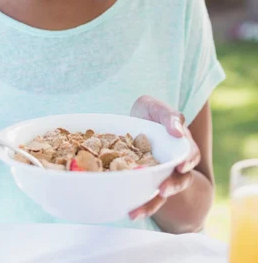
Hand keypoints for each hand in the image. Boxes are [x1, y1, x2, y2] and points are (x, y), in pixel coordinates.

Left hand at [128, 95, 200, 220]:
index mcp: (182, 144)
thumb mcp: (156, 108)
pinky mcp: (147, 181)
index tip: (181, 166)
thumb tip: (178, 132)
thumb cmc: (149, 111)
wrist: (134, 119)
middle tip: (163, 190)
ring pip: (164, 192)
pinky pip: (148, 195)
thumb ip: (169, 117)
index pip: (191, 154)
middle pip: (182, 178)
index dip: (188, 161)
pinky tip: (130, 212)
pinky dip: (141, 205)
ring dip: (153, 203)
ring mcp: (161, 174)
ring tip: (138, 211)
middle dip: (174, 186)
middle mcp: (175, 162)